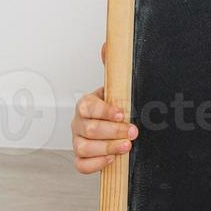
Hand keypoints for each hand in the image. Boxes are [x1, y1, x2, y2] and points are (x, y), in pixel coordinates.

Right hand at [68, 41, 138, 173]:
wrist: (113, 124)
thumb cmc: (114, 105)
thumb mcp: (116, 86)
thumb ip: (112, 66)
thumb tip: (108, 45)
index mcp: (86, 104)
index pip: (87, 107)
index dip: (104, 111)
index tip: (123, 114)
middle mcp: (79, 123)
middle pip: (88, 129)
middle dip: (113, 131)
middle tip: (133, 131)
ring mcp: (78, 141)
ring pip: (85, 148)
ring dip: (108, 148)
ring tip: (127, 146)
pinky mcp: (82, 157)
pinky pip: (81, 165)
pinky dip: (96, 164)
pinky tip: (113, 158)